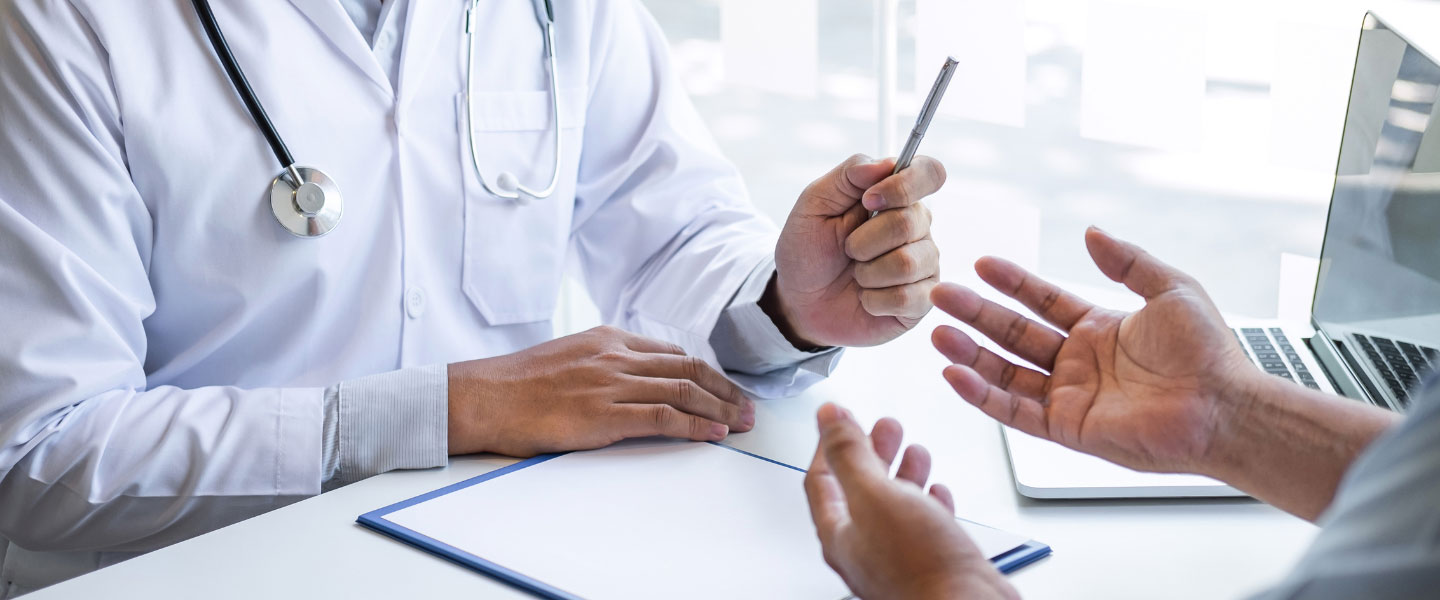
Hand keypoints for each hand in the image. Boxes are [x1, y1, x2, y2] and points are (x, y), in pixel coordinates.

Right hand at [446, 326, 754, 456]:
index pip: (672, 354)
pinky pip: (663, 418)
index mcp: (608, 339)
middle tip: (748, 408)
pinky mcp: (604, 415)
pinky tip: (713, 435)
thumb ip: (603, 362)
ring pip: (683, 392)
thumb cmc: (518, 384)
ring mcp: (612, 384)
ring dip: (719, 409)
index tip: (725, 389)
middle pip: (688, 370)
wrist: (485, 396)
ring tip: (741, 424)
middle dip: (725, 391)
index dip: (707, 373)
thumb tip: (632, 378)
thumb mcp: (568, 356)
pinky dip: (694, 427)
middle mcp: (616, 356)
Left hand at [767, 154, 945, 347]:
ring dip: (867, 272)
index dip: (905, 184)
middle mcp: (917, 227)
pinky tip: (865, 298)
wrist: (799, 301)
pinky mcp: (920, 300)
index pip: (929, 173)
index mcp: (896, 196)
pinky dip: (874, 299)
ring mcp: (923, 264)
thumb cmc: (808, 250)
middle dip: (864, 240)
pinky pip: (906, 298)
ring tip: (856, 275)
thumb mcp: (814, 204)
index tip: (868, 200)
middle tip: (847, 249)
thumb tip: (887, 163)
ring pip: (907, 263)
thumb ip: (847, 176)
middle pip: (910, 221)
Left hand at [804, 403, 1017, 599]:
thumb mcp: (874, 494)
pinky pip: (923, 524)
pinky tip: (937, 492)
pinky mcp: (929, 561)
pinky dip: (928, 501)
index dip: (828, 445)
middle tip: (884, 428)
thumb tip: (828, 417)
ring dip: (902, 472)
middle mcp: (864, 547)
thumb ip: (849, 453)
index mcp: (840, 532)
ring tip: (914, 450)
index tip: (839, 421)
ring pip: (893, 505)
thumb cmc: (917, 565)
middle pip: (859, 489)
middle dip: (872, 452)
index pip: (821, 480)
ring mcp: (896, 557)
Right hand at [930, 227, 1259, 473]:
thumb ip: (1127, 261)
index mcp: (1098, 330)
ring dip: (970, 353)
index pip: (1041, 302)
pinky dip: (982, 395)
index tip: (982, 264)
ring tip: (938, 333)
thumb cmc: (1210, 354)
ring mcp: (1070, 397)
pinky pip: (1015, 412)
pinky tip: (956, 374)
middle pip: (1013, 335)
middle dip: (975, 315)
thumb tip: (1092, 232)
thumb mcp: (1171, 288)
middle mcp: (1078, 364)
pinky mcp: (1067, 428)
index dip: (1011, 283)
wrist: (1224, 407)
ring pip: (1005, 373)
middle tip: (941, 295)